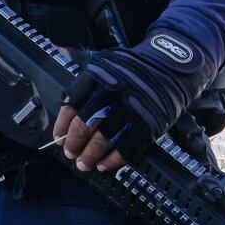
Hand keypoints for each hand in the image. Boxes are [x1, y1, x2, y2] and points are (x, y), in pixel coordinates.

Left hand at [55, 32, 212, 169]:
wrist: (170, 68)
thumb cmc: (131, 68)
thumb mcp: (103, 61)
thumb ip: (79, 67)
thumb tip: (54, 59)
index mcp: (96, 77)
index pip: (71, 105)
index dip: (62, 125)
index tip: (58, 137)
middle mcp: (110, 94)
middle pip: (84, 125)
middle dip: (74, 144)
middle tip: (70, 154)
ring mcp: (129, 111)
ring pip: (102, 140)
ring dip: (90, 156)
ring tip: (84, 164)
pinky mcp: (147, 126)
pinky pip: (125, 149)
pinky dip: (112, 160)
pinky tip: (104, 165)